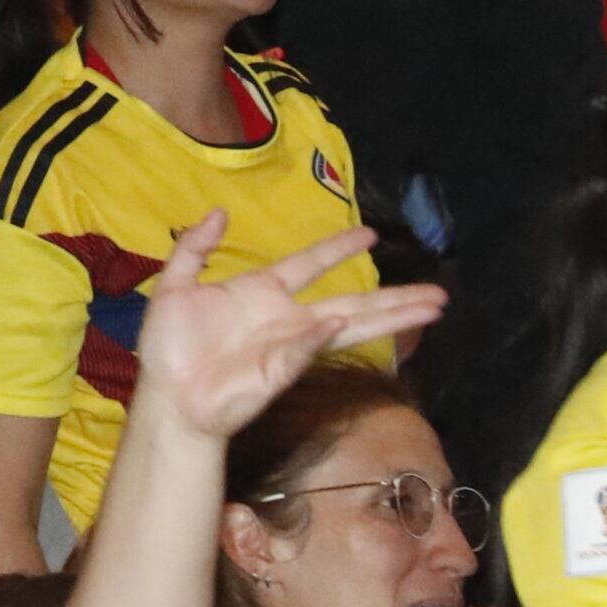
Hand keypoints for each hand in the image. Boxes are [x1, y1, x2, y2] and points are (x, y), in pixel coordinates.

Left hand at [132, 212, 448, 444]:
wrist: (168, 394)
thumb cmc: (172, 346)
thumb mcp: (175, 285)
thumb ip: (194, 248)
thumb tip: (218, 212)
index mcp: (263, 293)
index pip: (309, 264)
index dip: (338, 249)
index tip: (371, 234)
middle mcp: (288, 318)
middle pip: (352, 302)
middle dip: (395, 298)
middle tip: (438, 291)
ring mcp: (292, 345)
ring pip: (351, 325)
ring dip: (391, 317)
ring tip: (433, 308)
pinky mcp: (283, 370)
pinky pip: (306, 347)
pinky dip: (321, 334)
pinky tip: (341, 322)